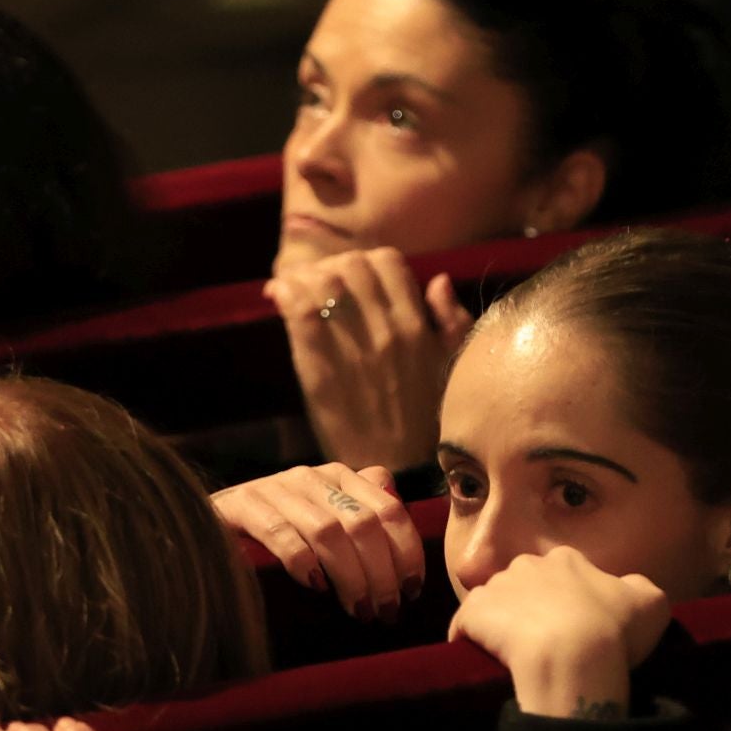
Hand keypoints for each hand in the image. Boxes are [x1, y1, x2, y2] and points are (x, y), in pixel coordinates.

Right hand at [211, 462, 425, 620]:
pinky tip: (316, 586)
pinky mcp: (243, 506)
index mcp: (340, 478)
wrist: (206, 520)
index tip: (412, 591)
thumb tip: (400, 506)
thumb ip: (363, 506)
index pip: (390, 510)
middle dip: (382, 574)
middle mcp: (312, 478)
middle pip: (364, 525)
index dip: (407, 553)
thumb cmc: (277, 527)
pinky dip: (303, 561)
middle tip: (386, 612)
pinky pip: (280, 532)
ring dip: (350, 576)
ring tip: (358, 610)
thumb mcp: (324, 513)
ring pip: (328, 532)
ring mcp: (276, 489)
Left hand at [266, 248, 473, 470]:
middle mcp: (386, 329)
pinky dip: (285, 293)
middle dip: (332, 267)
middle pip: (351, 265)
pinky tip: (277, 296)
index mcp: (418, 325)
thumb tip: (435, 280)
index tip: (353, 278)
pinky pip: (298, 311)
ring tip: (296, 288)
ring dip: (305, 276)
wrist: (399, 469)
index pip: (387, 262)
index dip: (366, 263)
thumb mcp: (453, 366)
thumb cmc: (428, 420)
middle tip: (320, 283)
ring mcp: (352, 348)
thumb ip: (451, 320)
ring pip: (323, 280)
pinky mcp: (319, 368)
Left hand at [448, 548, 670, 719]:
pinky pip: (465, 626)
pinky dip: (472, 642)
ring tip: (517, 658)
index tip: (576, 627)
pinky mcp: (471, 613)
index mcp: (566, 559)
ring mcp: (495, 587)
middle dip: (532, 607)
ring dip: (502, 625)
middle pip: (525, 585)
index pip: (563, 573)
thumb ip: (637, 588)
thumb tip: (627, 589)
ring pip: (495, 604)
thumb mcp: (652, 603)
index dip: (569, 601)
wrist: (574, 657)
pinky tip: (487, 662)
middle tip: (548, 643)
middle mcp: (527, 563)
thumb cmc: (616, 631)